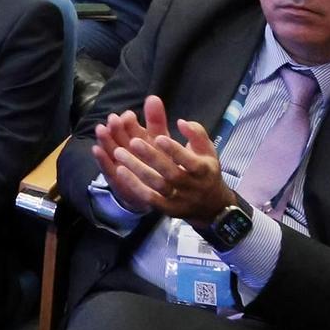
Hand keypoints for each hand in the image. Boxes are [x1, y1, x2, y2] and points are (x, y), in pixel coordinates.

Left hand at [91, 95, 234, 225]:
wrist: (211, 206)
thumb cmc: (205, 170)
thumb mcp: (207, 151)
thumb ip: (196, 133)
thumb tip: (181, 121)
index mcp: (203, 170)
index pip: (190, 162)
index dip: (174, 151)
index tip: (158, 137)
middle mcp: (192, 186)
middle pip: (171, 173)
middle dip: (151, 157)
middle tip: (133, 141)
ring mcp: (179, 199)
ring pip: (157, 186)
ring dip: (137, 170)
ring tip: (118, 152)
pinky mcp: (167, 208)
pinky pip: (149, 199)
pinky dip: (135, 185)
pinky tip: (120, 170)